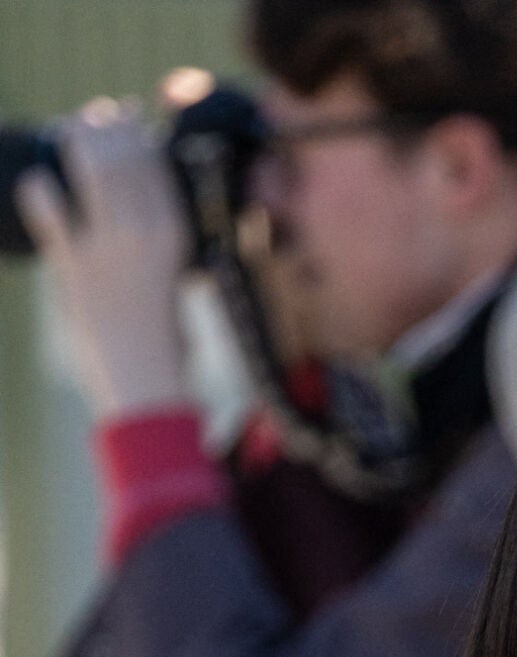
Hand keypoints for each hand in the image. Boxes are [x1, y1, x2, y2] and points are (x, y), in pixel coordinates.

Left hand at [14, 98, 192, 419]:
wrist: (146, 377)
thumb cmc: (165, 336)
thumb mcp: (176, 279)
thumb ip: (161, 245)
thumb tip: (145, 215)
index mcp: (176, 233)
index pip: (155, 164)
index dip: (136, 132)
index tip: (125, 116)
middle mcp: (144, 231)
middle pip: (122, 157)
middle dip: (105, 127)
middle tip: (94, 117)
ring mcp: (106, 245)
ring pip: (89, 169)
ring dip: (76, 142)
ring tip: (69, 132)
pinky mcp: (72, 264)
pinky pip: (48, 209)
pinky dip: (39, 189)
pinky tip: (37, 180)